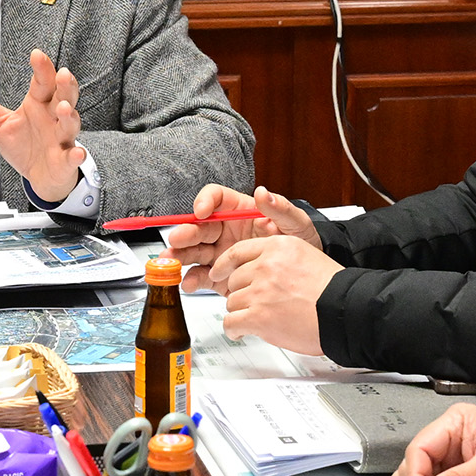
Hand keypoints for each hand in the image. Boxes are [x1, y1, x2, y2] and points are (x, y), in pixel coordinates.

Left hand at [0, 47, 86, 204]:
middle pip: (64, 96)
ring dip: (69, 115)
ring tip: (64, 108)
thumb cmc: (24, 145)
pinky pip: (73, 157)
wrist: (39, 177)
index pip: (43, 82)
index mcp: (39, 104)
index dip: (42, 68)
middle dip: (65, 86)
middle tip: (63, 74)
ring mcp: (62, 139)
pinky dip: (76, 155)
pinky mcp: (66, 161)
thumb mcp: (0, 125)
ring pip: (70, 123)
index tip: (36, 55)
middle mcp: (54, 117)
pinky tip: (76, 153)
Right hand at [164, 184, 315, 288]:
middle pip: (198, 226)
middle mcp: (226, 230)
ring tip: (171, 262)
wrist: (304, 276)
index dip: (205, 201)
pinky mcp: (220, 275)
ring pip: (193, 251)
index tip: (202, 212)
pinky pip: (202, 276)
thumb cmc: (301, 242)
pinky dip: (192, 280)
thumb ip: (280, 209)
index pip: (216, 198)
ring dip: (180, 256)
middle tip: (178, 239)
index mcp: (241, 211)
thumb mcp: (296, 224)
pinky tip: (188, 282)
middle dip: (185, 232)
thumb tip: (263, 193)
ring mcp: (221, 253)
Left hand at [214, 234, 339, 356]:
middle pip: (234, 280)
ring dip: (240, 313)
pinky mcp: (258, 317)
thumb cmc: (332, 290)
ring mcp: (260, 292)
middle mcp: (266, 266)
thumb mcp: (305, 257)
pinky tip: (241, 332)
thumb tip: (257, 268)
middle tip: (252, 304)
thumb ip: (278, 259)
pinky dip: (234, 330)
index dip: (224, 265)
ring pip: (231, 302)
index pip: (238, 252)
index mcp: (278, 247)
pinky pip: (231, 323)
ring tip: (254, 320)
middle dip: (240, 293)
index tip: (219, 271)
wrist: (344, 312)